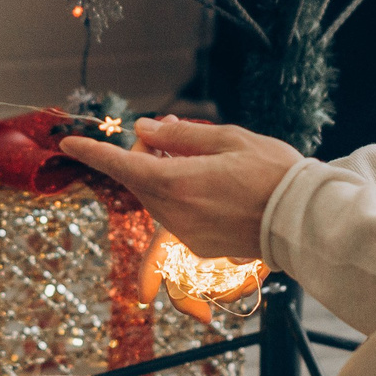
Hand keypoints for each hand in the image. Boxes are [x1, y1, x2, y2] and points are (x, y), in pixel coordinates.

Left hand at [58, 117, 302, 262]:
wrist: (304, 221)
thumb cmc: (273, 173)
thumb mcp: (228, 139)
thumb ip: (180, 135)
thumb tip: (143, 130)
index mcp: (179, 183)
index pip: (122, 166)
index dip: (93, 153)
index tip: (70, 144)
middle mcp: (176, 213)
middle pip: (140, 179)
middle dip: (144, 153)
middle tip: (170, 128)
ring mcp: (187, 235)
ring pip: (156, 198)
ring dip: (161, 173)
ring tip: (194, 153)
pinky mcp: (200, 247)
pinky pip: (175, 215)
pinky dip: (178, 195)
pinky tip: (207, 182)